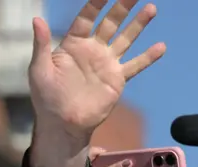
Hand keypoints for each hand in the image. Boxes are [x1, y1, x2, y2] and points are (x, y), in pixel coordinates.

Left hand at [28, 0, 165, 166]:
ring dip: (138, 24)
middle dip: (122, 7)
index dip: (96, 3)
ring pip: (126, 38)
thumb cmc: (46, 97)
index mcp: (74, 44)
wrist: (63, 124)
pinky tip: (161, 47)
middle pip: (110, 22)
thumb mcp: (39, 69)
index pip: (87, 17)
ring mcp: (106, 63)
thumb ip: (41, 44)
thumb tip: (36, 19)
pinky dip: (148, 57)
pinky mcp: (117, 79)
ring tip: (151, 8)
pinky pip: (135, 65)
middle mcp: (93, 50)